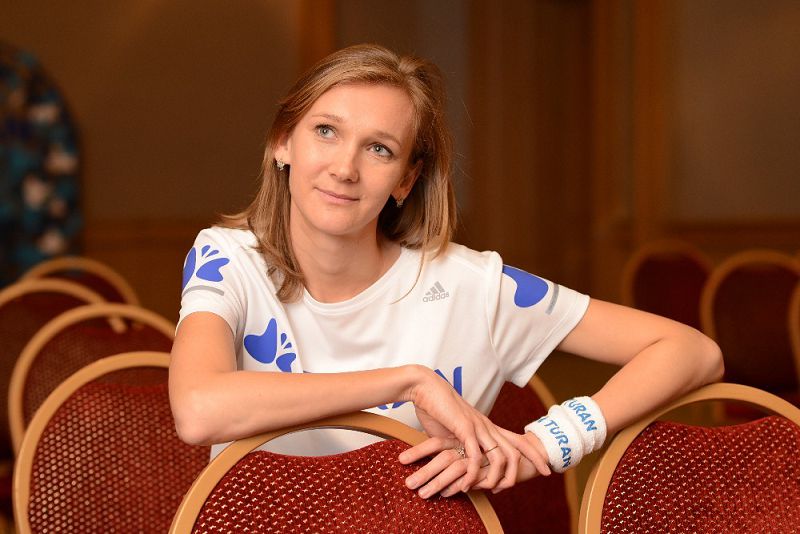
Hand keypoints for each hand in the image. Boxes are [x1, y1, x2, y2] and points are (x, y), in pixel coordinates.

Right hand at [398, 367, 549, 496]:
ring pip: (499, 456)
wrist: (425, 388)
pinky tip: (467, 484)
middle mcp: (487, 426)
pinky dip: (472, 473)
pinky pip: (475, 455)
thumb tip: (460, 462)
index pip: (518, 440)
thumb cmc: (436, 409)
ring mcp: (477, 426)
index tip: (545, 469)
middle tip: (514, 487)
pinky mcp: (464, 428)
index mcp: (488, 426)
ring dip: (496, 477)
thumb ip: (460, 446)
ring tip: (488, 490)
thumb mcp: (453, 432)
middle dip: (521, 470)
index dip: (533, 455)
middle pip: (515, 450)